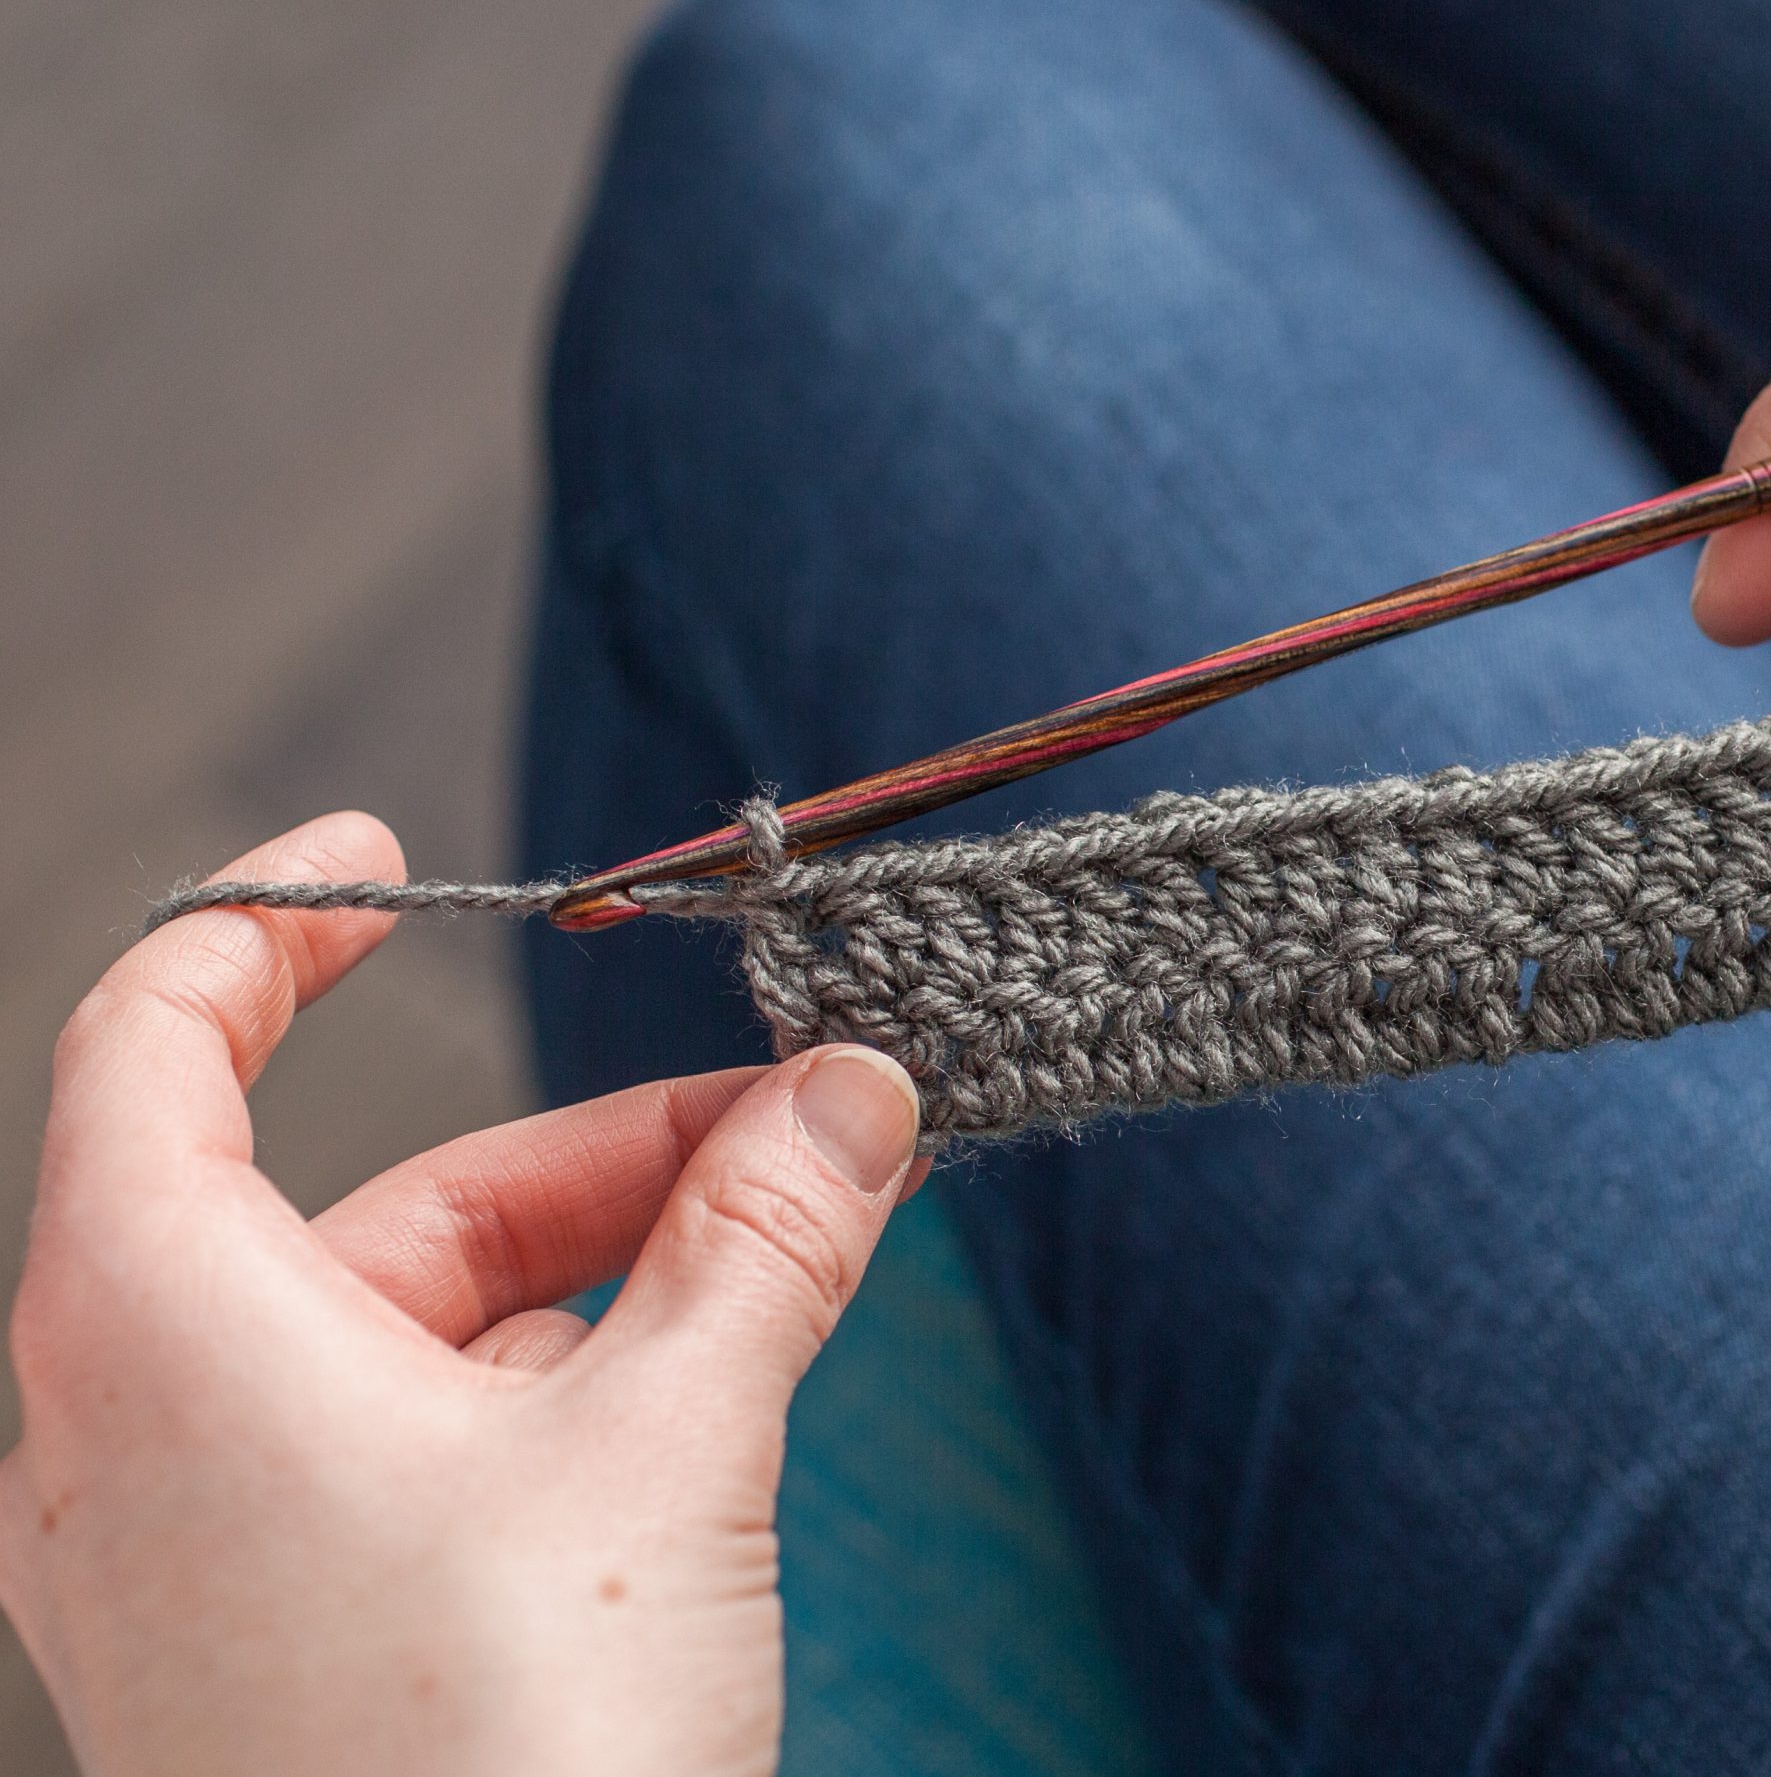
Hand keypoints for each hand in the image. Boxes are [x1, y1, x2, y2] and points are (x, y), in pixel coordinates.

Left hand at [0, 813, 925, 1775]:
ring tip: (793, 1253)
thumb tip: (853, 1094)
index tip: (397, 857)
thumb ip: (763, 1242)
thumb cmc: (496, 1764)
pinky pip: (416, 1452)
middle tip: (786, 1126)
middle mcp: (143, 1430)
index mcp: (158, 1329)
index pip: (158, 1041)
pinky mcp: (287, 1649)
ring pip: (413, 1333)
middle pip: (370, 1202)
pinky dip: (560, 1394)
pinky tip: (708, 1400)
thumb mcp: (668, 1446)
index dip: (279, 923)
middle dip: (592, 1152)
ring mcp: (206, 1555)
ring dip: (606, 1275)